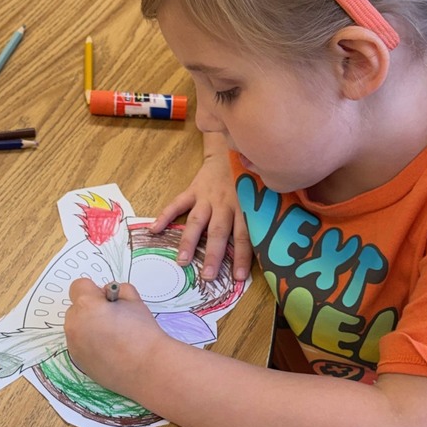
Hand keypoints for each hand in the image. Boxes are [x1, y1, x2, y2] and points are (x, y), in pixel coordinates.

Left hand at [64, 278, 164, 395]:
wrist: (147, 368)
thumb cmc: (143, 333)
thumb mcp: (135, 301)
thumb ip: (119, 291)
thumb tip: (109, 295)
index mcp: (87, 305)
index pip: (79, 286)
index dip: (94, 291)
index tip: (109, 302)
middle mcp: (74, 324)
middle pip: (76, 308)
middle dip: (90, 310)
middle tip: (113, 320)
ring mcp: (73, 345)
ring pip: (76, 327)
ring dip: (88, 327)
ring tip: (112, 338)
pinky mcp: (77, 361)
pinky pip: (78, 344)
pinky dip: (89, 344)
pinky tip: (109, 351)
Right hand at [149, 141, 251, 281]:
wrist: (232, 149)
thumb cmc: (249, 178)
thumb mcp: (261, 195)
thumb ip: (262, 216)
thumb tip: (272, 244)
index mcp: (244, 208)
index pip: (244, 237)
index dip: (242, 257)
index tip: (239, 278)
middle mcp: (225, 204)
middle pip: (219, 233)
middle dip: (213, 255)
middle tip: (207, 276)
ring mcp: (207, 197)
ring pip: (197, 222)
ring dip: (189, 242)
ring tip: (181, 261)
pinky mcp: (193, 190)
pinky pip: (177, 203)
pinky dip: (165, 216)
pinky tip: (154, 230)